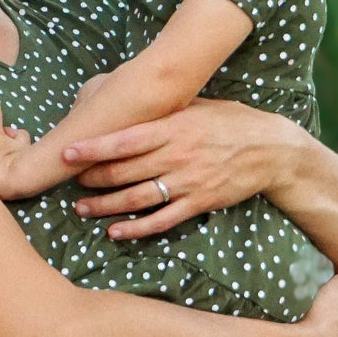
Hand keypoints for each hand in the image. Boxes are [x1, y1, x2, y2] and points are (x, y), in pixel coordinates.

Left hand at [65, 99, 291, 237]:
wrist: (270, 149)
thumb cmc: (230, 122)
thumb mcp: (196, 106)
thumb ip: (163, 111)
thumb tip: (129, 105)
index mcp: (173, 128)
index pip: (124, 140)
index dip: (93, 148)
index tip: (67, 153)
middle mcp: (176, 156)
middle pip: (124, 172)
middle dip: (92, 178)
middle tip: (70, 181)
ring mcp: (187, 182)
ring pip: (137, 198)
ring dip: (105, 206)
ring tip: (82, 208)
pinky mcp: (198, 203)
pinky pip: (162, 220)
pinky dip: (136, 228)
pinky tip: (115, 231)